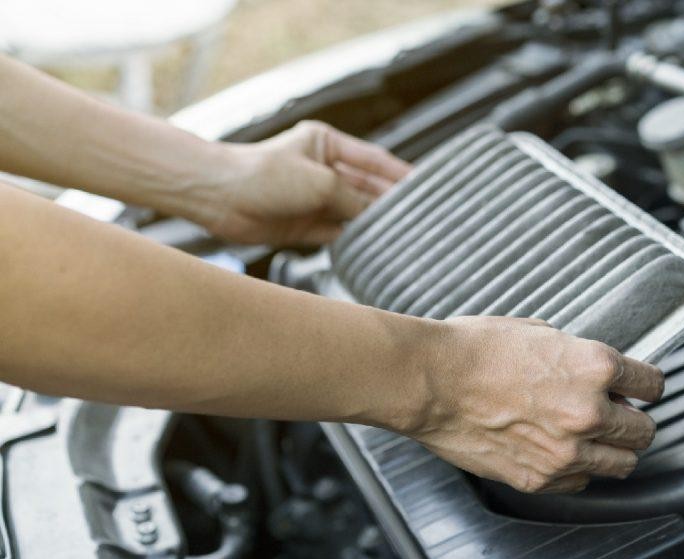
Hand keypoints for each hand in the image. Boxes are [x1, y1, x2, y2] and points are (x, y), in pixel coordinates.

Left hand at [204, 121, 409, 245]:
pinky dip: (355, 241)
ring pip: (355, 213)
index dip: (400, 173)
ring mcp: (314, 199)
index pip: (374, 160)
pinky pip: (338, 235)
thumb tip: (378, 215)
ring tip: (405, 235)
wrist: (218, 196)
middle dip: (391, 202)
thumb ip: (353, 199)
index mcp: (327, 146)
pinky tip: (374, 248)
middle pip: (367, 189)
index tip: (426, 185)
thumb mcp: (320, 182)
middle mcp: (323, 172)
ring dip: (374, 224)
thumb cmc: (262, 174)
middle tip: (422, 217)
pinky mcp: (305, 226)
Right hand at [405, 317, 663, 493]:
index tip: (642, 389)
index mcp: (595, 368)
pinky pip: (579, 483)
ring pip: (621, 465)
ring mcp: (566, 452)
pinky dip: (576, 470)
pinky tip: (560, 452)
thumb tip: (593, 370)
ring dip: (613, 451)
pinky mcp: (539, 479)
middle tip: (619, 416)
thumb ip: (576, 355)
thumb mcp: (538, 331)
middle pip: (644, 432)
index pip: (652, 385)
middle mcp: (589, 413)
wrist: (430, 380)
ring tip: (593, 439)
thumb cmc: (474, 349)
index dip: (647, 386)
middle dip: (634, 422)